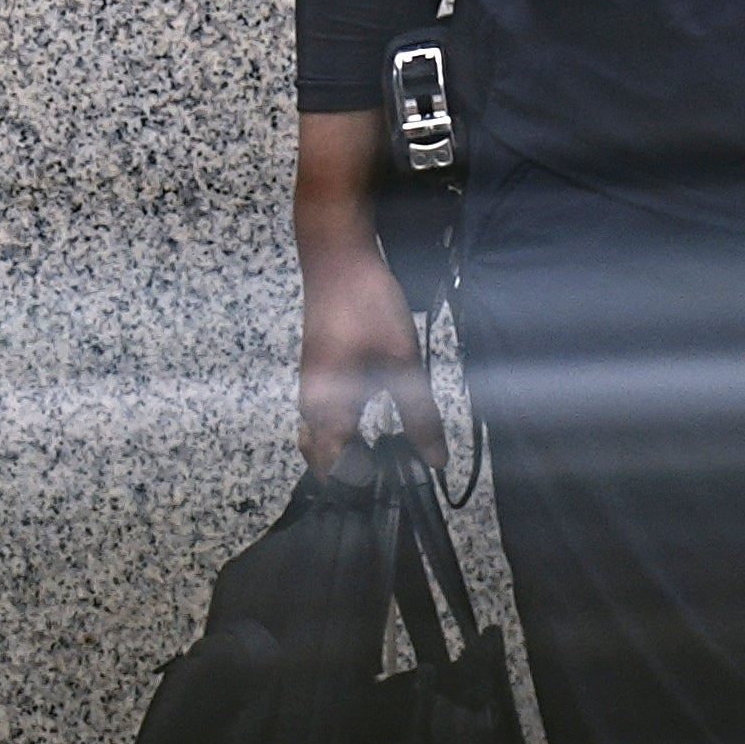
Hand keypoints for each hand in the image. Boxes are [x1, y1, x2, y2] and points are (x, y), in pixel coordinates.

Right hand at [293, 109, 444, 472]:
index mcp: (325, 409)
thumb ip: (418, 413)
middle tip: (391, 476)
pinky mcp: (318, 369)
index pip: (336, 471)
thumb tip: (434, 460)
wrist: (335, 255)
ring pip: (319, 436)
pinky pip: (322, 414)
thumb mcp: (403, 361)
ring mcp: (310, 386)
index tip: (398, 488)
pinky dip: (343, 429)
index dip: (366, 486)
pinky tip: (374, 419)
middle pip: (320, 459)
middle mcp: (310, 404)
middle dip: (350, 475)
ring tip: (386, 454)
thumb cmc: (366, 306)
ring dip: (346, 451)